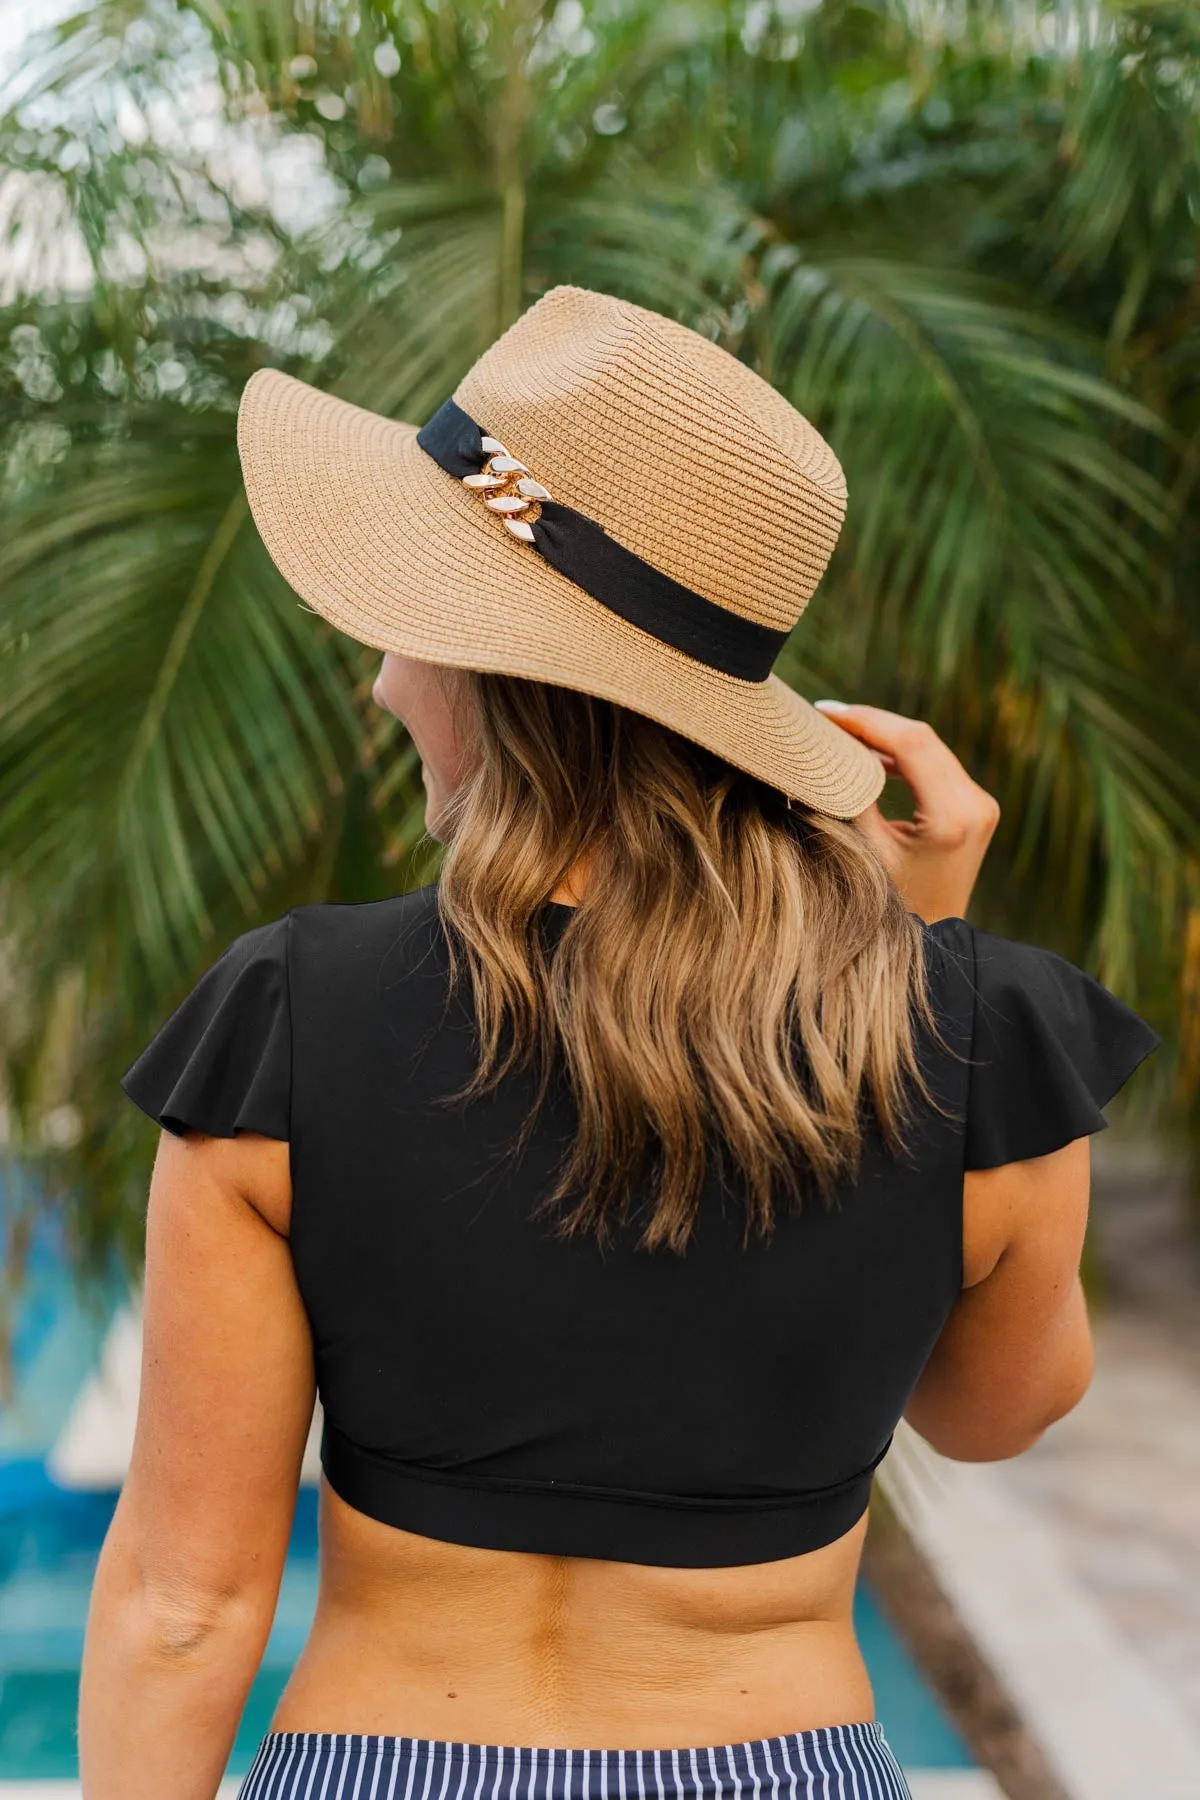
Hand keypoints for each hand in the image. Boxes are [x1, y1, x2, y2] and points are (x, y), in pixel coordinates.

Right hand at [814, 702, 999, 922]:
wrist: (934, 935)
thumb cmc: (894, 903)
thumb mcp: (866, 850)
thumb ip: (852, 798)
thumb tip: (824, 752)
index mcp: (952, 817)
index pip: (911, 744)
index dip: (867, 721)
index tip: (827, 713)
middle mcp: (976, 804)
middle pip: (922, 738)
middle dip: (873, 721)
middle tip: (827, 715)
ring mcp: (982, 803)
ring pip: (930, 746)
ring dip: (886, 734)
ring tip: (842, 730)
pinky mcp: (977, 805)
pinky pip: (937, 763)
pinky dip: (902, 753)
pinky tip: (871, 752)